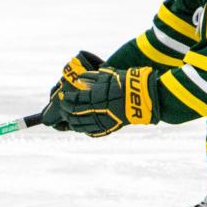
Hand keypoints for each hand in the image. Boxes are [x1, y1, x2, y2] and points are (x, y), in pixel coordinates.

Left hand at [43, 61, 159, 136]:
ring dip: (73, 122)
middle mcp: (96, 110)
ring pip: (81, 125)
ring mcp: (103, 121)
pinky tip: (81, 126)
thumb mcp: (107, 76)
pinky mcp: (110, 127)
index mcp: (94, 97)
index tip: (62, 96)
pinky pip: (93, 131)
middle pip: (75, 114)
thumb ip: (91, 78)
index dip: (66, 99)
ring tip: (69, 118)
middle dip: (67, 111)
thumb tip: (79, 79)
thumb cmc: (125, 82)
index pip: (74, 100)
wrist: (143, 96)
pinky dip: (84, 129)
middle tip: (63, 108)